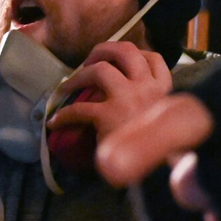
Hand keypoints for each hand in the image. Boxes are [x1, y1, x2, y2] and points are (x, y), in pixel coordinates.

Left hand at [48, 42, 172, 140]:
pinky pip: (79, 107)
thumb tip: (132, 105)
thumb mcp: (163, 121)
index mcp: (164, 91)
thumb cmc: (161, 150)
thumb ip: (153, 108)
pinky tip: (57, 121)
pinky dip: (65, 114)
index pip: (154, 58)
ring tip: (67, 86)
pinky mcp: (108, 114)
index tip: (120, 60)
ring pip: (100, 69)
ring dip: (80, 75)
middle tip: (90, 62)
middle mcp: (148, 88)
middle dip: (104, 50)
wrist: (157, 170)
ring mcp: (128, 98)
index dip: (136, 53)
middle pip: (126, 51)